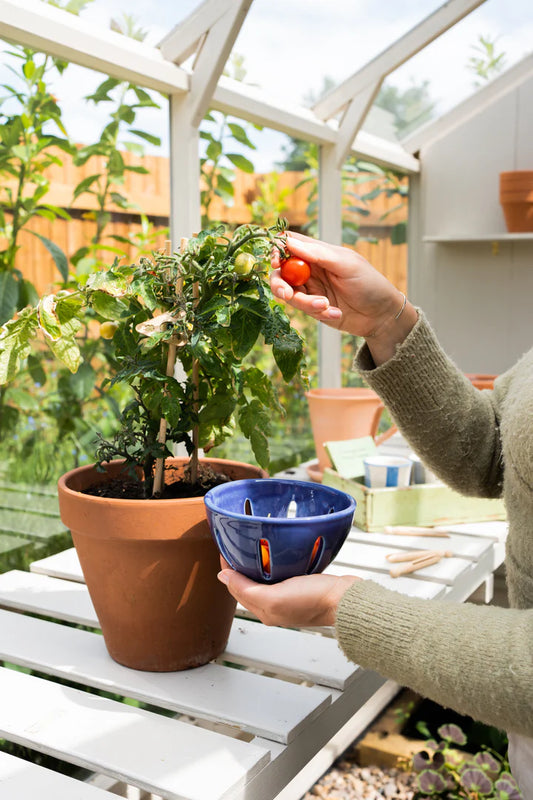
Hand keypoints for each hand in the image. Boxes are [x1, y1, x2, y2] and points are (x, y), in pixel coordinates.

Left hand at [217, 559, 358, 627]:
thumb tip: (223, 577)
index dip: (228, 569)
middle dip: (239, 567)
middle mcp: (275, 606)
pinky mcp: (302, 587)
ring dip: (255, 565)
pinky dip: (273, 564)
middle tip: (235, 545)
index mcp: (265, 610)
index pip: (237, 588)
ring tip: (250, 547)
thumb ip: (247, 589)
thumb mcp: (274, 597)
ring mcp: (289, 597)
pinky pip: (280, 574)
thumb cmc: (314, 601)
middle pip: (248, 584)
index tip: (225, 549)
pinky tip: (275, 554)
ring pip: (263, 579)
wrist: (346, 600)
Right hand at [271, 231, 408, 338]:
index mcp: (318, 253)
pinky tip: (336, 313)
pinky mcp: (313, 308)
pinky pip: (303, 310)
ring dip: (305, 302)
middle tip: (287, 295)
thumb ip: (318, 254)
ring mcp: (311, 289)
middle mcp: (311, 270)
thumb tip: (289, 242)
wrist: (382, 316)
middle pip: (281, 273)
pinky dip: (318, 312)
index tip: (276, 263)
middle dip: (280, 285)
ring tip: (325, 306)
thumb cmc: (370, 284)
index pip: (289, 245)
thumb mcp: (346, 265)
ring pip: (289, 294)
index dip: (277, 251)